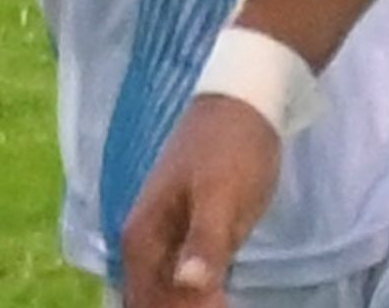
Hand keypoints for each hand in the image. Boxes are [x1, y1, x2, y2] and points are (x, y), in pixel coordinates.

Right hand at [118, 93, 285, 307]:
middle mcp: (146, 245)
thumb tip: (187, 284)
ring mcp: (168, 241)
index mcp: (143, 238)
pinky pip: (185, 284)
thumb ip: (204, 241)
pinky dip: (199, 299)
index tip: (220, 306)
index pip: (151, 303)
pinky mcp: (191, 238)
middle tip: (224, 303)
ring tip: (223, 302)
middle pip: (154, 303)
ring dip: (190, 306)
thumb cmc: (232, 146)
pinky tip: (220, 302)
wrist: (246, 101)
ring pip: (168, 296)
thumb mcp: (221, 194)